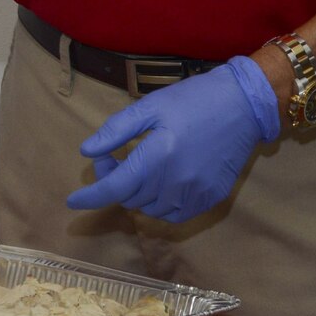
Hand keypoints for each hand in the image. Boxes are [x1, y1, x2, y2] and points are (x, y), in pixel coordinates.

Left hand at [66, 56, 280, 223]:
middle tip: (114, 157)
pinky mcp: (210, 199)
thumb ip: (116, 130)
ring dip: (136, 193)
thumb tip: (87, 151)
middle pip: (130, 197)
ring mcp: (195, 194)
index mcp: (158, 156)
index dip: (90, 197)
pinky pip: (174, 214)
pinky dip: (159, 204)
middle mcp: (175, 182)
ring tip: (139, 166)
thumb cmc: (192, 100)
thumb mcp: (149, 106)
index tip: (72, 201)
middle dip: (114, 181)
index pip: (115, 187)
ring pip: (150, 209)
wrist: (243, 106)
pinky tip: (160, 182)